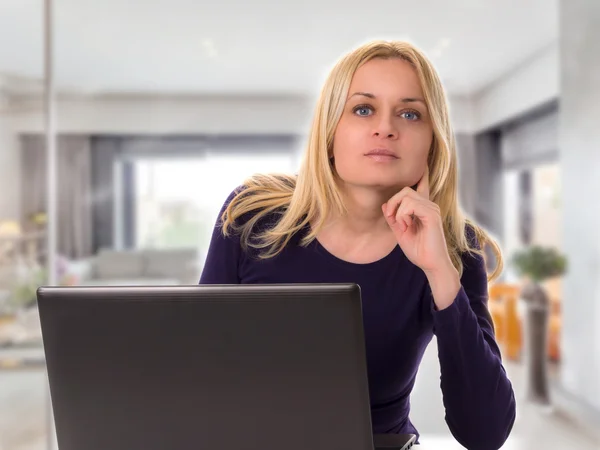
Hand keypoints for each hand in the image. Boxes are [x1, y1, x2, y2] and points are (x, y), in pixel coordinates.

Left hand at [382, 166, 459, 308]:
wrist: (430, 264)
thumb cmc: (419, 249)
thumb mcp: (400, 232)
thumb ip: (393, 218)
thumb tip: (385, 205)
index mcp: (423, 208)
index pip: (422, 186)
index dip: (421, 174)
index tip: (423, 163)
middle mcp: (429, 205)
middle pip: (405, 190)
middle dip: (393, 202)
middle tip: (392, 219)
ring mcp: (432, 208)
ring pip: (406, 195)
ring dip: (397, 211)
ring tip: (403, 225)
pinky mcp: (432, 215)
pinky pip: (411, 204)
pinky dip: (403, 215)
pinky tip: (406, 225)